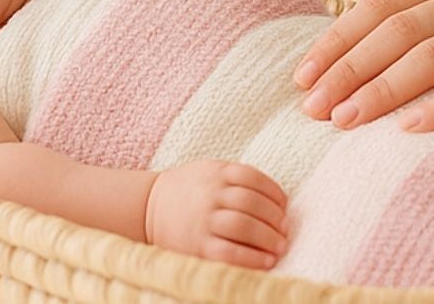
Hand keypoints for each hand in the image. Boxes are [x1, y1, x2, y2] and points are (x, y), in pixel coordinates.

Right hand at [143, 160, 289, 268]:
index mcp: (217, 173)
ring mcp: (204, 220)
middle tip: (286, 230)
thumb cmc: (188, 189)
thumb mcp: (209, 171)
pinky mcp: (198, 246)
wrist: (148, 207)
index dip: (275, 193)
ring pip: (244, 226)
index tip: (284, 206)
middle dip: (275, 218)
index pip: (254, 178)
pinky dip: (252, 258)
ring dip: (268, 237)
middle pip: (252, 202)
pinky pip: (230, 252)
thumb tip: (277, 199)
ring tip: (280, 246)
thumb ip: (237, 177)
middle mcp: (211, 194)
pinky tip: (266, 262)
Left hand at [292, 0, 433, 131]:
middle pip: (398, 29)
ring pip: (433, 55)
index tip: (302, 76)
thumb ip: (428, 22)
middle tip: (312, 107)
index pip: (381, 4)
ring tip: (346, 121)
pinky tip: (411, 129)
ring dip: (383, 89)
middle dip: (348, 69)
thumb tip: (353, 57)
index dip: (338, 39)